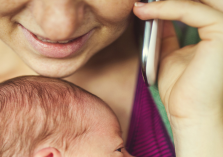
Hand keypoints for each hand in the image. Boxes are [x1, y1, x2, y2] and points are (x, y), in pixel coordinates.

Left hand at [134, 1, 222, 155]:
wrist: (190, 115)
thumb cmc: (181, 89)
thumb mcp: (170, 53)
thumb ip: (167, 32)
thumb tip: (156, 12)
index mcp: (217, 29)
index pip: (197, 2)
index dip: (170, 1)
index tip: (144, 1)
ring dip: (164, 0)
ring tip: (139, 3)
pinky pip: (190, 11)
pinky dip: (164, 9)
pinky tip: (143, 11)